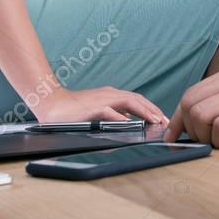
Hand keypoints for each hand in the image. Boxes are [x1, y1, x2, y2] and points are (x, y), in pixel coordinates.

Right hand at [34, 86, 168, 123]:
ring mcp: (102, 100)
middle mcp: (110, 94)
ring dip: (144, 111)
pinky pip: (109, 111)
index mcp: (112, 95)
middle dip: (154, 110)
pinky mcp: (92, 108)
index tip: (163, 119)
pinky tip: (130, 123)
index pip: (137, 100)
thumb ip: (114, 114)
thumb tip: (129, 121)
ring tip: (155, 121)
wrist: (52, 103)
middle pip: (137, 99)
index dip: (152, 108)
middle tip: (166, 122)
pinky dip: (121, 117)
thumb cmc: (74, 109)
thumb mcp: (99, 111)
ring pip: (129, 102)